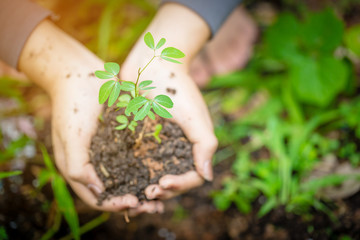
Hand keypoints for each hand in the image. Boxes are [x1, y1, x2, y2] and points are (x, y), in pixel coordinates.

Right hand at [51, 73, 163, 212]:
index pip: (97, 197)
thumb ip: (78, 166)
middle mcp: (92, 163)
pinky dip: (144, 166)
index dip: (115, 205)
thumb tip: (98, 191)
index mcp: (76, 167)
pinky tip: (161, 168)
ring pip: (126, 177)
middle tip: (155, 205)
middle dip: (133, 201)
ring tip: (162, 192)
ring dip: (141, 187)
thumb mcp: (71, 137)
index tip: (135, 203)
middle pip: (114, 192)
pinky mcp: (118, 138)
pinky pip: (132, 157)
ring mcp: (105, 151)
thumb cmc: (72, 104)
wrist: (80, 74)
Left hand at [121, 50, 217, 199]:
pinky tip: (120, 180)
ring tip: (135, 195)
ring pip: (153, 175)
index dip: (180, 185)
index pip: (191, 176)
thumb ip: (204, 145)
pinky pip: (134, 160)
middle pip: (172, 180)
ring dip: (145, 188)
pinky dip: (130, 174)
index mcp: (192, 146)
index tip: (163, 183)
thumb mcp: (195, 117)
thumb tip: (207, 177)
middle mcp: (175, 149)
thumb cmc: (178, 88)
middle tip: (148, 193)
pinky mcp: (137, 137)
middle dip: (162, 191)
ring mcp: (156, 144)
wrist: (153, 62)